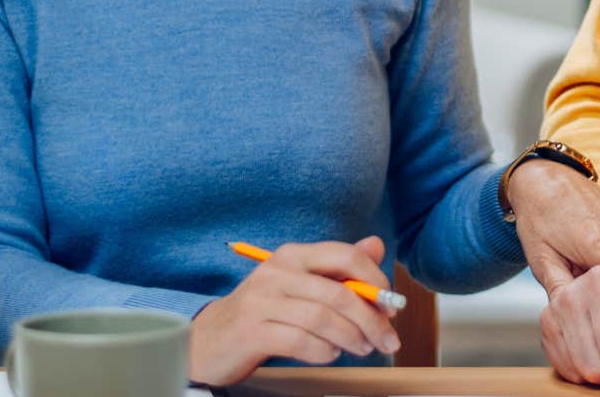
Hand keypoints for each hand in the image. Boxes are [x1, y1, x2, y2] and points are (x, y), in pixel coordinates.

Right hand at [187, 235, 402, 384]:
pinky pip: (300, 342)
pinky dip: (323, 351)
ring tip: (362, 349)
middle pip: (338, 293)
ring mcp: (261, 301)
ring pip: (322, 319)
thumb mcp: (301, 282)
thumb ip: (338, 267)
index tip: (391, 306)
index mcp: (293, 254)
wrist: (208, 338)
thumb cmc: (265, 310)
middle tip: (388, 339)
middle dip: (371, 320)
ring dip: (351, 338)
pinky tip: (330, 354)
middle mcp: (277, 272)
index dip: (376, 281)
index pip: (345, 256)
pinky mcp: (251, 332)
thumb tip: (376, 244)